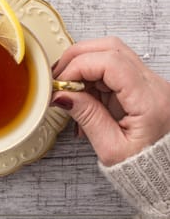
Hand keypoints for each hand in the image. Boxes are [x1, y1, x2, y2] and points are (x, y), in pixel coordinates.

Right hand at [51, 37, 169, 165]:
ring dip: (83, 64)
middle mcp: (153, 84)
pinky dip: (90, 75)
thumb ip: (86, 116)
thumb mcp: (111, 148)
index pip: (110, 61)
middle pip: (110, 47)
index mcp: (149, 100)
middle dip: (77, 57)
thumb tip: (61, 94)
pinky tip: (82, 94)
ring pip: (110, 52)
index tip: (60, 83)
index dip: (78, 66)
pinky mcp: (140, 84)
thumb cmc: (144, 166)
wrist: (164, 170)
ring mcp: (148, 81)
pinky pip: (111, 67)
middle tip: (58, 78)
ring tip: (69, 88)